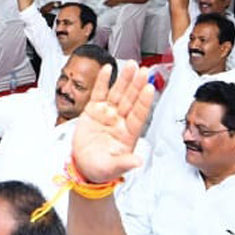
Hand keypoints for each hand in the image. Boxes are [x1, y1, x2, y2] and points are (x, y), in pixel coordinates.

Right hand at [70, 61, 153, 183]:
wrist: (84, 167)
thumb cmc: (102, 168)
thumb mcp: (112, 168)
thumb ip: (124, 163)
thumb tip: (138, 162)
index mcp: (129, 133)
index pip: (139, 114)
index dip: (144, 101)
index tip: (149, 88)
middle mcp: (120, 120)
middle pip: (130, 99)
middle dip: (137, 85)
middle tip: (144, 71)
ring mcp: (107, 114)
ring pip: (118, 93)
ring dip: (124, 79)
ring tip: (131, 65)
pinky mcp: (93, 110)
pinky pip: (99, 93)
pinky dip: (103, 81)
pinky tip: (108, 69)